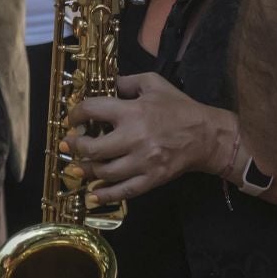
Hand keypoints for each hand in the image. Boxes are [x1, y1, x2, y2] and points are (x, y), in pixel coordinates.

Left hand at [64, 73, 226, 202]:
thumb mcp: (154, 84)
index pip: (93, 110)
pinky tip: (91, 195)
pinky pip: (122, 191)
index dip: (77, 113)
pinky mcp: (151, 179)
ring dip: (85, 170)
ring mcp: (143, 162)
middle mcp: (134, 138)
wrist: (206, 136)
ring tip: (77, 166)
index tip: (73, 118)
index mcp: (133, 111)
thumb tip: (105, 84)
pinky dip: (104, 195)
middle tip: (70, 144)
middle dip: (76, 146)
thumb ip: (127, 82)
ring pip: (103, 172)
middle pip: (93, 148)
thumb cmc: (179, 108)